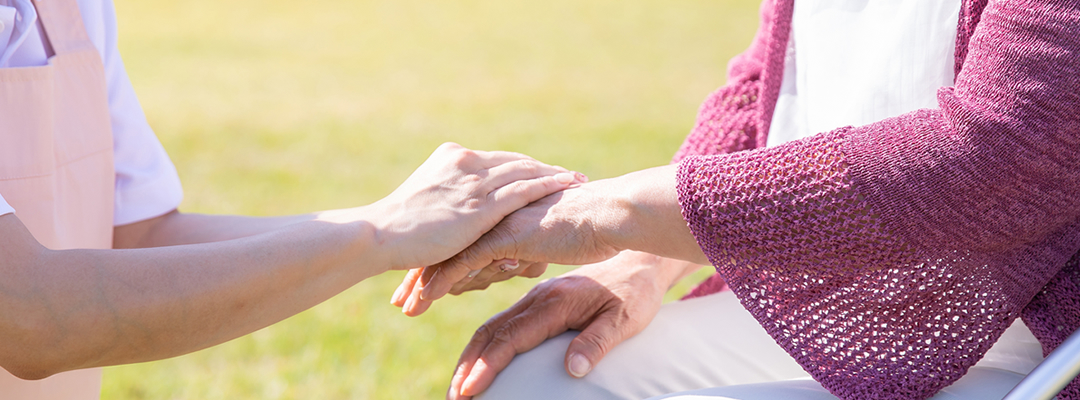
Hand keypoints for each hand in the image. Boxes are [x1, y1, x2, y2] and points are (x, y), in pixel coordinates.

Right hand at [335, 142, 583, 270]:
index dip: (524, 166)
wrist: (381, 234)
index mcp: (452, 157)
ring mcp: (474, 182)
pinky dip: (548, 185)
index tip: (545, 171)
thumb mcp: (424, 202)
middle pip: (516, 162)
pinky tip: (567, 187)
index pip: (498, 160)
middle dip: (545, 169)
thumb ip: (446, 197)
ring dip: (555, 175)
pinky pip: (523, 189)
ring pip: (525, 172)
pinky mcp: (480, 205)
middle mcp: (465, 162)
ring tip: (578, 181)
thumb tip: (458, 212)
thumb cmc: (397, 229)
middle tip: (572, 175)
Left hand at [396, 165, 705, 314]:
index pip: (459, 237)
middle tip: (399, 299)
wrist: (611, 214)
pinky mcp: (505, 236)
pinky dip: (442, 281)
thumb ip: (524, 248)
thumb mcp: (547, 241)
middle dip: (420, 274)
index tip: (416, 281)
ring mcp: (497, 223)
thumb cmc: (591, 228)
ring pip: (449, 254)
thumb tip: (510, 260)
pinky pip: (465, 261)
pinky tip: (424, 298)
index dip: (437, 259)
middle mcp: (493, 215)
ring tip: (405, 307)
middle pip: (446, 246)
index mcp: (501, 213)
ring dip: (424, 283)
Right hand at [444, 252, 701, 399]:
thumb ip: (597, 342)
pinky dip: (484, 344)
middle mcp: (539, 297)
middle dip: (468, 365)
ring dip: (471, 356)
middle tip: (456, 396)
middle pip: (491, 332)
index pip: (511, 338)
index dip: (486, 366)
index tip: (469, 390)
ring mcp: (536, 297)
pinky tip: (479, 362)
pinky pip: (503, 322)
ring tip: (459, 386)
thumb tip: (572, 370)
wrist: (639, 261)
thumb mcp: (625, 319)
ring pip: (492, 326)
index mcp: (556, 302)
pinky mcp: (538, 300)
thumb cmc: (635, 294)